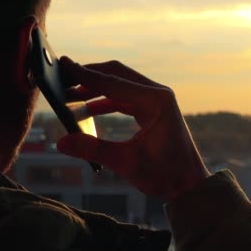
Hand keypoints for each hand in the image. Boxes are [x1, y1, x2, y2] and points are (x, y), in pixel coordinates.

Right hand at [56, 57, 209, 201]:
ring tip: (70, 96)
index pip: (113, 82)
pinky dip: (106, 100)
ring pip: (120, 85)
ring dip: (96, 89)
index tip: (63, 65)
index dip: (85, 74)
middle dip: (89, 77)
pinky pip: (126, 98)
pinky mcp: (155, 110)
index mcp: (156, 101)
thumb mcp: (127, 163)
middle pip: (117, 75)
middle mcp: (158, 95)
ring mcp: (158, 101)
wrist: (190, 185)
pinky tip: (86, 110)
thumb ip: (93, 150)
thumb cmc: (165, 175)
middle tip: (62, 80)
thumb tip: (61, 141)